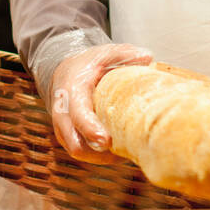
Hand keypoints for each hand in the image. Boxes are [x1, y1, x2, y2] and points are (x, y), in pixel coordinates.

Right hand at [49, 43, 153, 164]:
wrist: (64, 72)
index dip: (90, 129)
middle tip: (124, 152)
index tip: (107, 141)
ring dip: (102, 156)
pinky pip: (83, 152)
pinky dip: (100, 155)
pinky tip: (120, 150)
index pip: (77, 115)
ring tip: (127, 150)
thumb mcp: (105, 53)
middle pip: (75, 143)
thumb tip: (147, 57)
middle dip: (98, 153)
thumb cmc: (88, 65)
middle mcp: (62, 113)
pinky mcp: (69, 137)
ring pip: (80, 151)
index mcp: (72, 91)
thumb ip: (125, 54)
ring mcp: (63, 128)